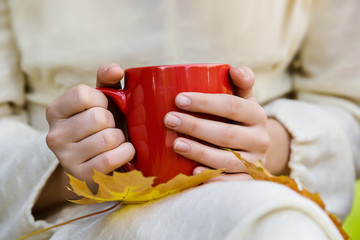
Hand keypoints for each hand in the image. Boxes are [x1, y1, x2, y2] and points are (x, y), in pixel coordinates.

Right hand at [46, 63, 134, 186]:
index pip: (83, 94)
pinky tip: (123, 152)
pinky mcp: (81, 176)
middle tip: (110, 128)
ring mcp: (65, 158)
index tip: (104, 107)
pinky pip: (111, 159)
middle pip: (99, 117)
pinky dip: (126, 153)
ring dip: (120, 138)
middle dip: (113, 121)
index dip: (102, 100)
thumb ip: (107, 81)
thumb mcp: (100, 101)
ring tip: (114, 141)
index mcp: (55, 111)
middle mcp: (54, 135)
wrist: (93, 163)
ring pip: (108, 138)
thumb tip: (116, 70)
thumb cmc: (99, 125)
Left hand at [163, 66, 267, 180]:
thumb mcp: (245, 99)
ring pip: (226, 160)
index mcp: (257, 115)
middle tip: (169, 120)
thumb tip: (234, 69)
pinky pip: (232, 183)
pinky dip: (214, 179)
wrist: (257, 149)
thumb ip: (241, 82)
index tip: (178, 99)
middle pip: (226, 134)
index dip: (205, 102)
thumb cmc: (241, 120)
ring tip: (176, 144)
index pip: (232, 106)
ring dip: (199, 152)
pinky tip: (193, 173)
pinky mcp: (248, 180)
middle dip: (195, 127)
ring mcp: (254, 162)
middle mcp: (260, 139)